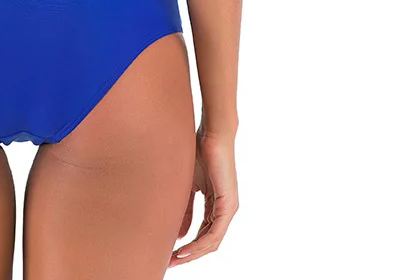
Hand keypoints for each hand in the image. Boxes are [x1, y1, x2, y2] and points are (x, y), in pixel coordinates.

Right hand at [169, 130, 238, 266]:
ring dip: (193, 253)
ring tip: (176, 259)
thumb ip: (184, 209)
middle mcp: (223, 210)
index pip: (201, 232)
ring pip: (212, 241)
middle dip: (188, 254)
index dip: (186, 245)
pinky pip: (216, 232)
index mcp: (214, 205)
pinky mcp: (229, 205)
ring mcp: (228, 209)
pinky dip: (201, 243)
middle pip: (207, 241)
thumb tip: (178, 233)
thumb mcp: (187, 185)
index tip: (168, 252)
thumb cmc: (198, 153)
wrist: (212, 134)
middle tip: (170, 262)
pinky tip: (187, 249)